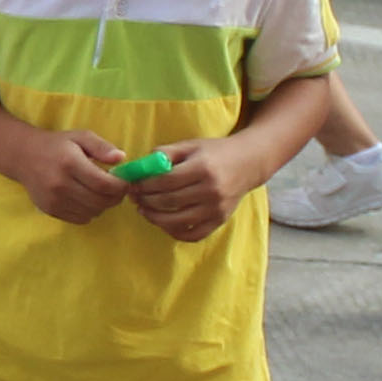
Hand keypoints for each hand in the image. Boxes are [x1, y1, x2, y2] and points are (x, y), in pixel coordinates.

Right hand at [20, 128, 131, 226]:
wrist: (23, 157)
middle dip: (115, 198)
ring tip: (101, 192)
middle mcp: (60, 184)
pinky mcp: (50, 210)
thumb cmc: (56, 145)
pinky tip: (87, 199)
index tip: (125, 183)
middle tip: (117, 189)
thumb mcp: (80, 137)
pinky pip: (80, 218)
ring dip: (103, 205)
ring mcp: (54, 200)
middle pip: (100, 202)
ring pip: (92, 212)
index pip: (103, 184)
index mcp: (70, 163)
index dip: (120, 187)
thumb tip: (122, 158)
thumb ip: (101, 146)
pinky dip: (90, 212)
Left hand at [126, 133, 257, 242]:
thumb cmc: (215, 152)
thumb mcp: (191, 146)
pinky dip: (174, 232)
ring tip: (144, 210)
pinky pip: (192, 234)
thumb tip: (139, 167)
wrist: (248, 163)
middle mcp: (211, 190)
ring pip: (177, 221)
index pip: (165, 181)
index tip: (132, 185)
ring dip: (154, 218)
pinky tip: (163, 222)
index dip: (144, 185)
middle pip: (169, 201)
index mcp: (202, 168)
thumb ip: (165, 153)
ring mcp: (216, 209)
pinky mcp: (219, 221)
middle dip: (145, 200)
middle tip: (134, 197)